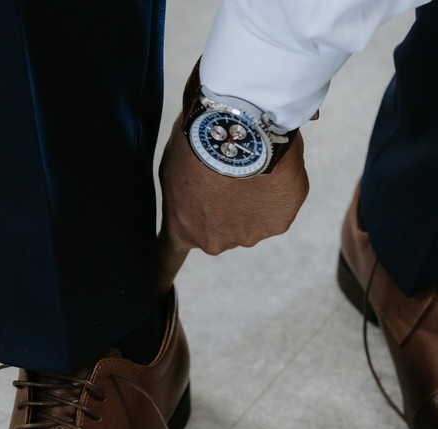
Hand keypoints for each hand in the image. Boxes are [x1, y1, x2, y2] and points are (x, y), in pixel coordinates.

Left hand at [157, 115, 309, 290]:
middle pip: (221, 228)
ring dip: (253, 195)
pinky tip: (271, 167)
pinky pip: (278, 205)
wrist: (239, 126)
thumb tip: (197, 196)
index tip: (158, 293)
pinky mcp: (279, 223)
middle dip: (225, 205)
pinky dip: (277, 190)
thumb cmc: (198, 138)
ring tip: (251, 163)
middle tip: (227, 170)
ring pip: (253, 216)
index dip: (163, 275)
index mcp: (183, 228)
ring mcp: (249, 236)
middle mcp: (215, 242)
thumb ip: (182, 194)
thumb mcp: (172, 166)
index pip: (167, 259)